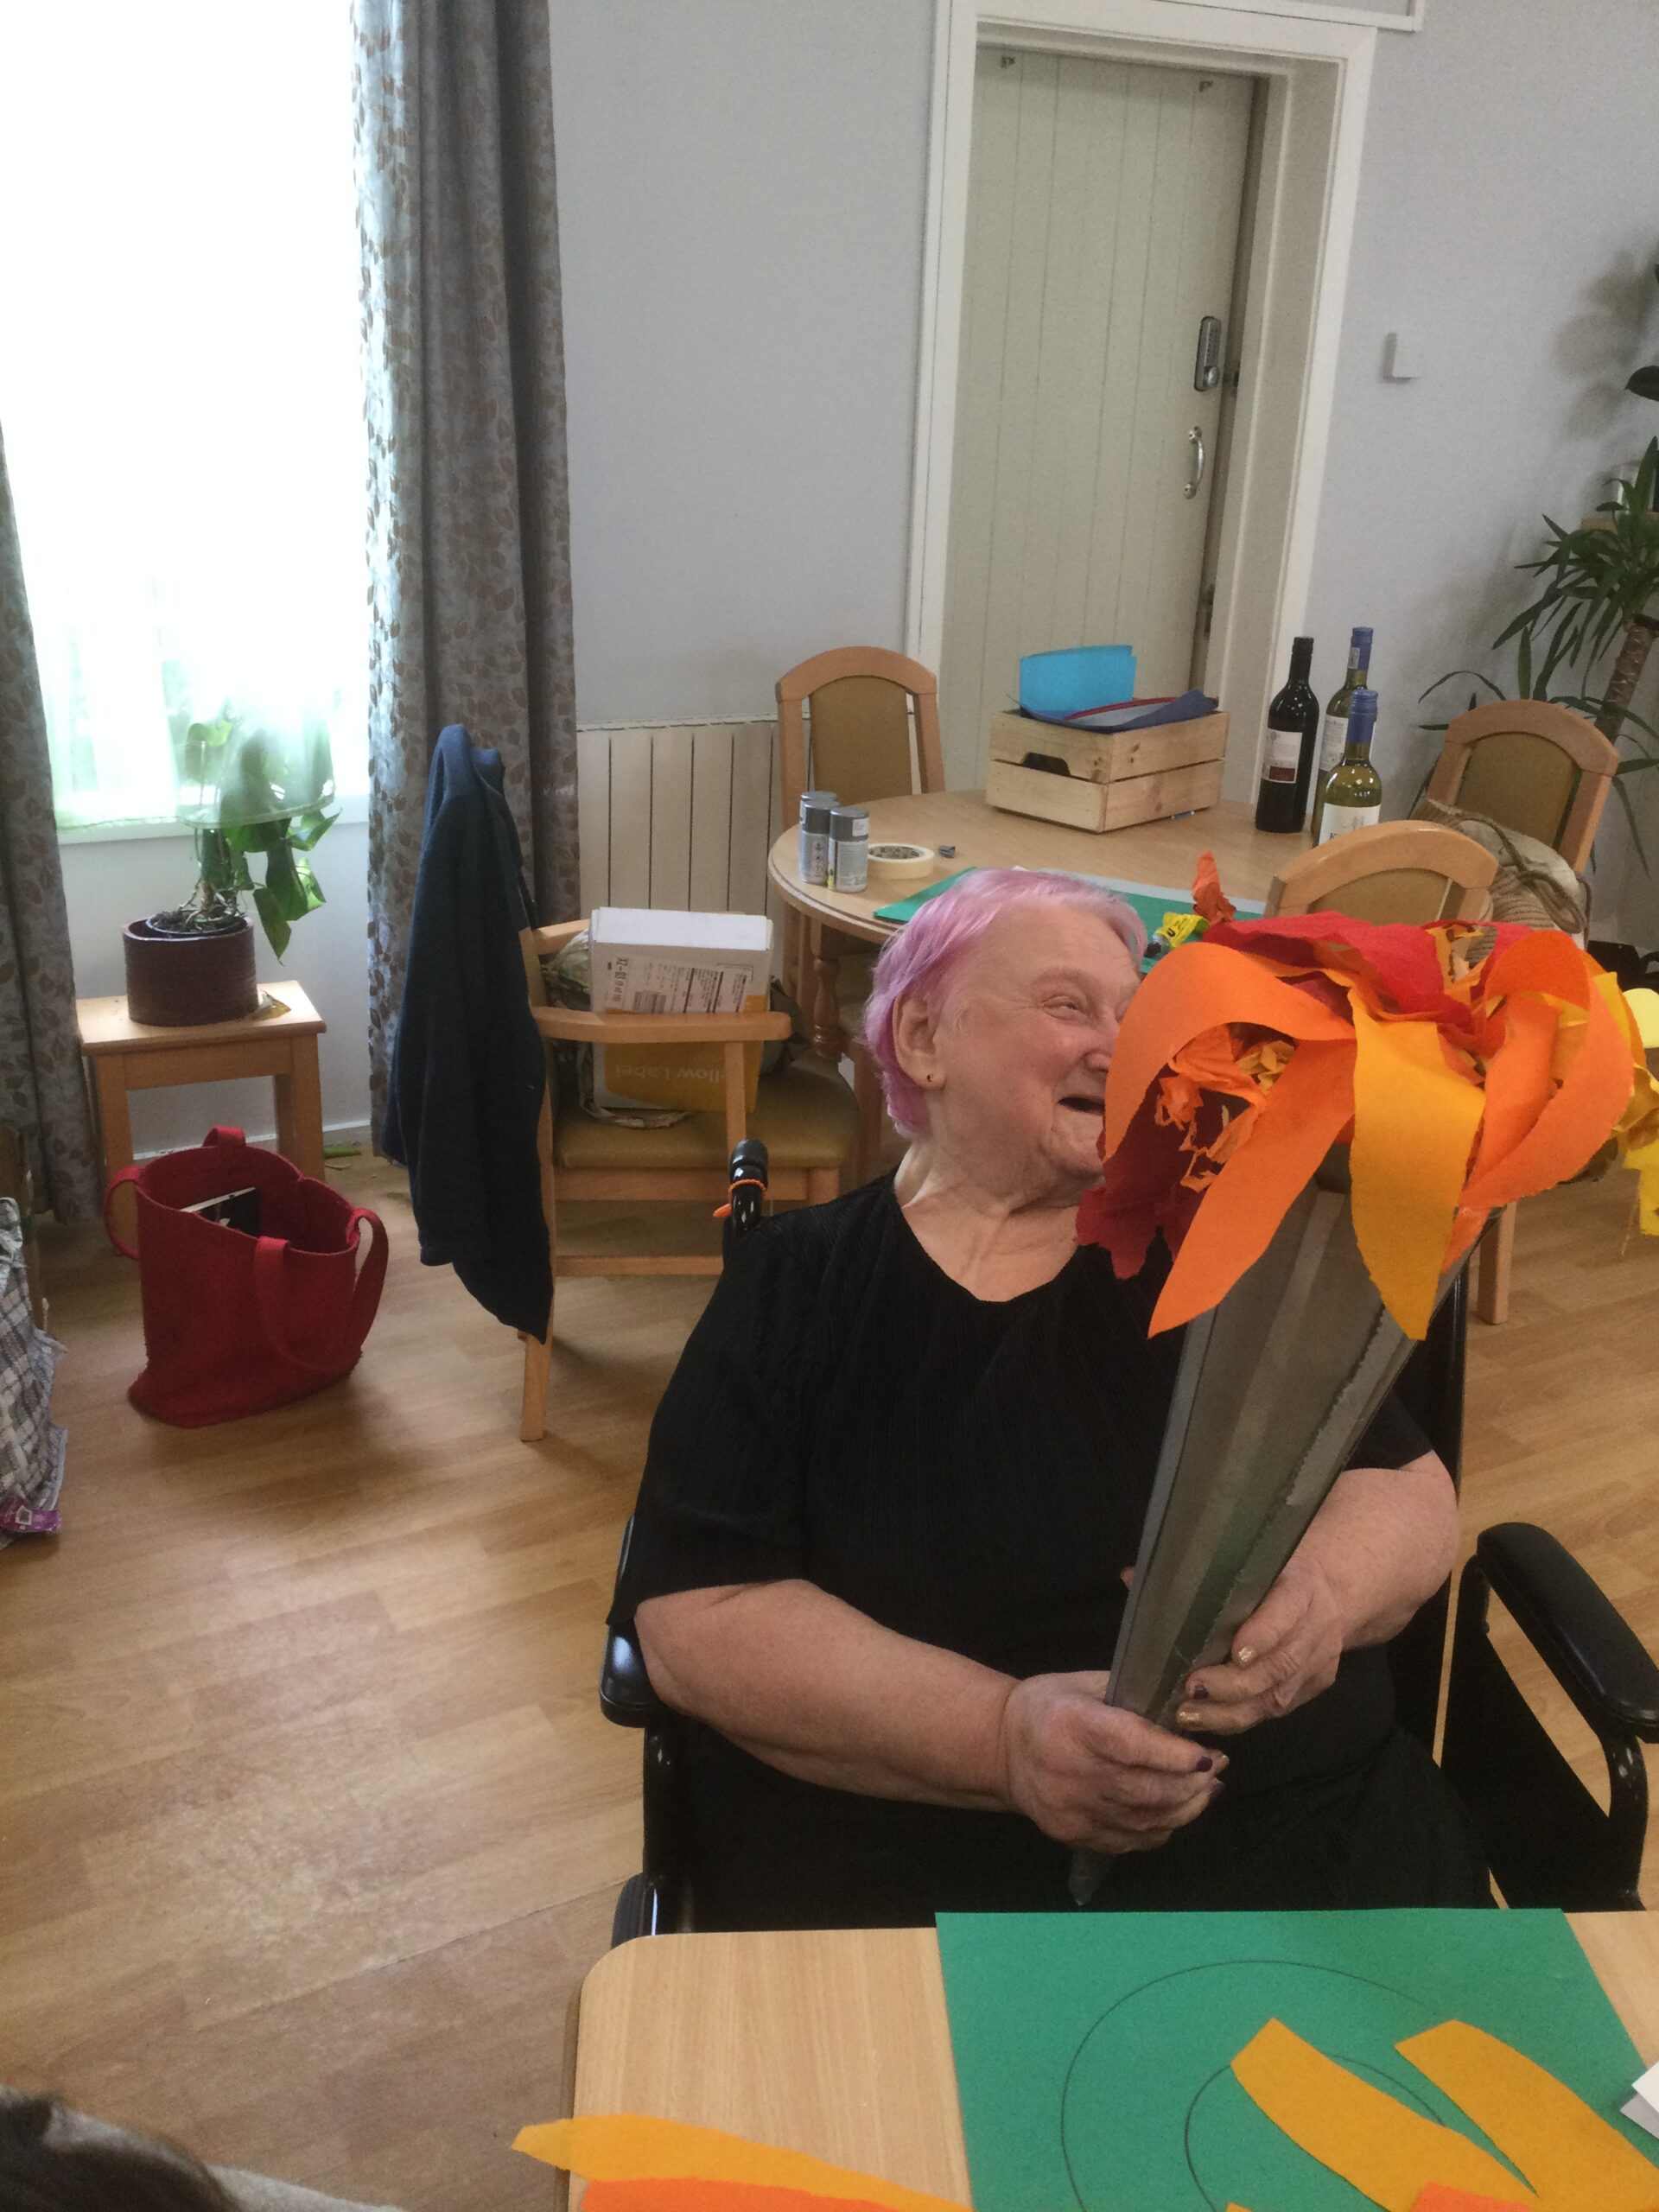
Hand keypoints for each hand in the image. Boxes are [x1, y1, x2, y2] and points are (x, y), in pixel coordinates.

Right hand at [997, 1671, 1225, 1853]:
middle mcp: (1071, 1773)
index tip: (1206, 1754)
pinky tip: (1177, 1810)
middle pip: (1145, 1791)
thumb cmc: (1047, 1706)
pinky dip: (1162, 1827)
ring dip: (1186, 1808)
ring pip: (1144, 1821)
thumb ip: (1129, 1695)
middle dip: (1192, 1784)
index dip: (1173, 1755)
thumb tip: (1184, 1705)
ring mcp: (1072, 1812)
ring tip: (1207, 1789)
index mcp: (1072, 1726)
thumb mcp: (1082, 1684)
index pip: (1131, 1746)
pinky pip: (1131, 1840)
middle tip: (1217, 1768)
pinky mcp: (1074, 1836)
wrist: (999, 1750)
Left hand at [1177, 1553, 1343, 1735]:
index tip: (1235, 1653)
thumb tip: (1132, 1577)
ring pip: (1277, 1696)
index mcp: (1300, 1586)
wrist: (1331, 1593)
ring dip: (1230, 1711)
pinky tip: (1208, 1721)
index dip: (1263, 1635)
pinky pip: (1276, 1710)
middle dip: (1233, 1684)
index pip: (1286, 1611)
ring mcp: (1317, 1663)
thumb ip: (1195, 1574)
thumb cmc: (1272, 1574)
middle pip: (1279, 1664)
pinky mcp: (1313, 1688)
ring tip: (1189, 1714)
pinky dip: (1240, 1718)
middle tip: (1192, 1689)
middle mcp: (1315, 1628)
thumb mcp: (1246, 1560)